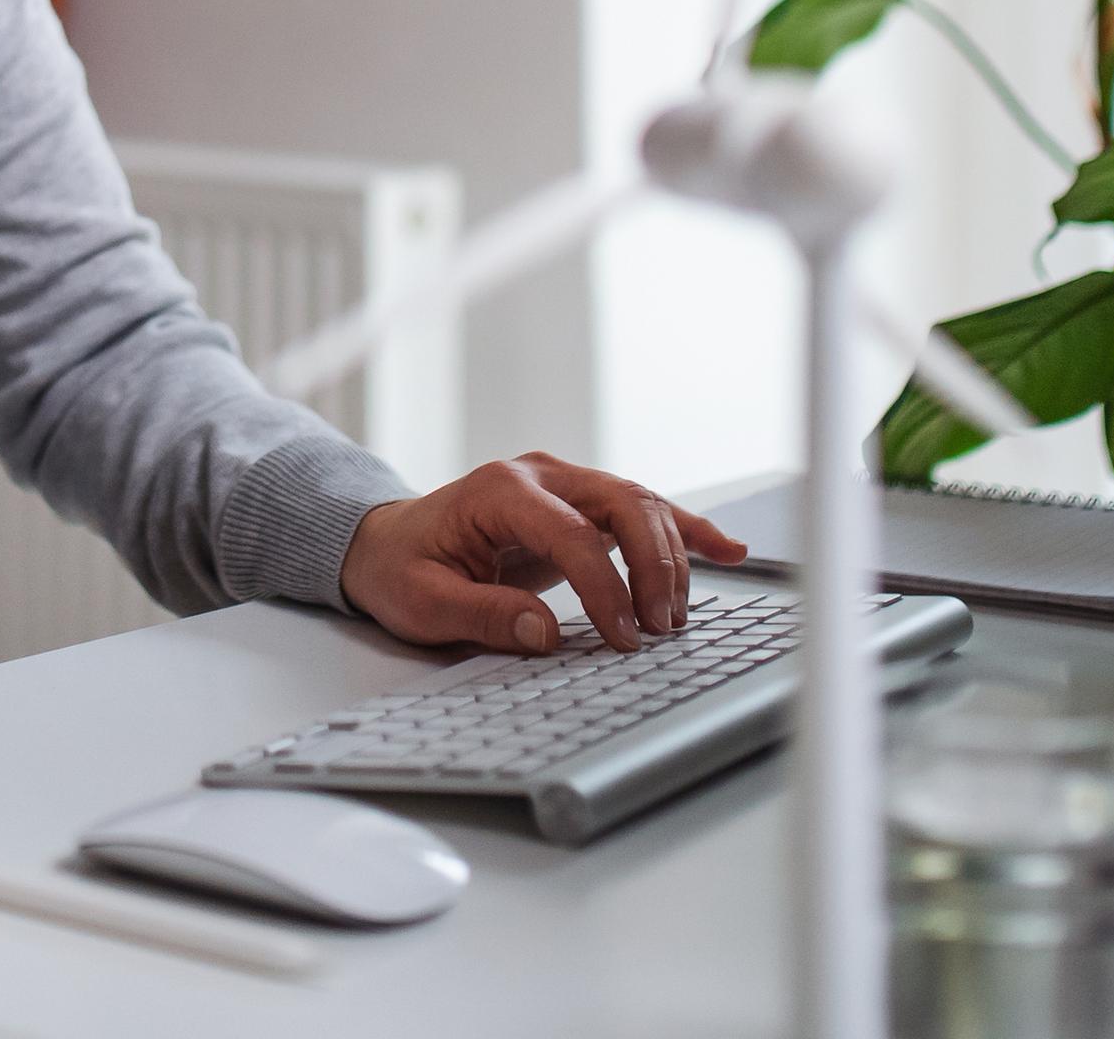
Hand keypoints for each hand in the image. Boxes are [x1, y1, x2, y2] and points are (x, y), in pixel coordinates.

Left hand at [337, 452, 745, 654]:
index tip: (621, 637)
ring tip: (676, 619)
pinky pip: (643, 511)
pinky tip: (727, 549)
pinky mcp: (581, 505)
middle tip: (659, 629)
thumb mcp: (421, 602)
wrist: (387, 544)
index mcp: (500, 491)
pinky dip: (686, 530)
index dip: (606, 586)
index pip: (573, 533)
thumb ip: (481, 615)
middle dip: (653, 565)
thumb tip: (546, 633)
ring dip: (671, 558)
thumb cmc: (401, 570)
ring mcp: (566, 485)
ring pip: (641, 505)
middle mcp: (540, 476)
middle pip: (622, 503)